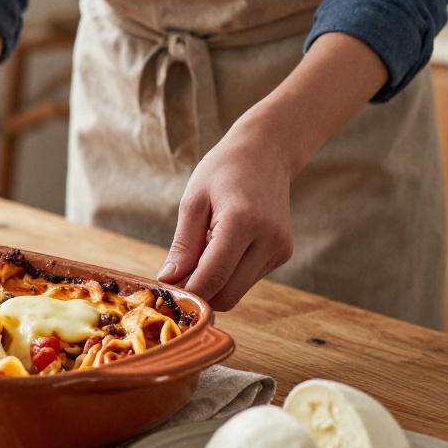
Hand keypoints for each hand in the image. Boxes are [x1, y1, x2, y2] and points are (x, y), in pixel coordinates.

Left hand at [157, 126, 293, 311]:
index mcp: (243, 223)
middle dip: (198, 294)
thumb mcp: (193, 201)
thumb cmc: (223, 171)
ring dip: (213, 285)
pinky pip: (247, 280)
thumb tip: (169, 281)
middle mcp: (268, 240)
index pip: (212, 278)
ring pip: (237, 292)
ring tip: (199, 254)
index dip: (186, 293)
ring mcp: (280, 249)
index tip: (165, 292)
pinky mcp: (283, 254)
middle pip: (227, 295)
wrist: (267, 152)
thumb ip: (183, 245)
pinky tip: (220, 250)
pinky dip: (228, 276)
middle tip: (175, 278)